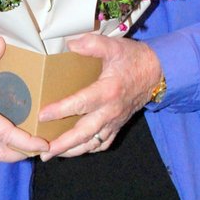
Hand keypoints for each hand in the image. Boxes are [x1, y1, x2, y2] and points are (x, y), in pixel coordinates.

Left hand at [38, 32, 161, 160]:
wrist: (157, 72)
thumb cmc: (133, 59)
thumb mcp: (114, 46)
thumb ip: (93, 44)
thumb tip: (70, 44)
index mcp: (108, 91)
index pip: (80, 103)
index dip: (60, 110)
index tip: (42, 115)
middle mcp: (110, 111)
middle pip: (84, 133)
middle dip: (63, 144)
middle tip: (44, 152)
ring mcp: (114, 121)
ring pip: (92, 142)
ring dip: (72, 150)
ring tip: (52, 155)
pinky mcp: (118, 125)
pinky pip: (103, 143)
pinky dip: (88, 149)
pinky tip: (75, 150)